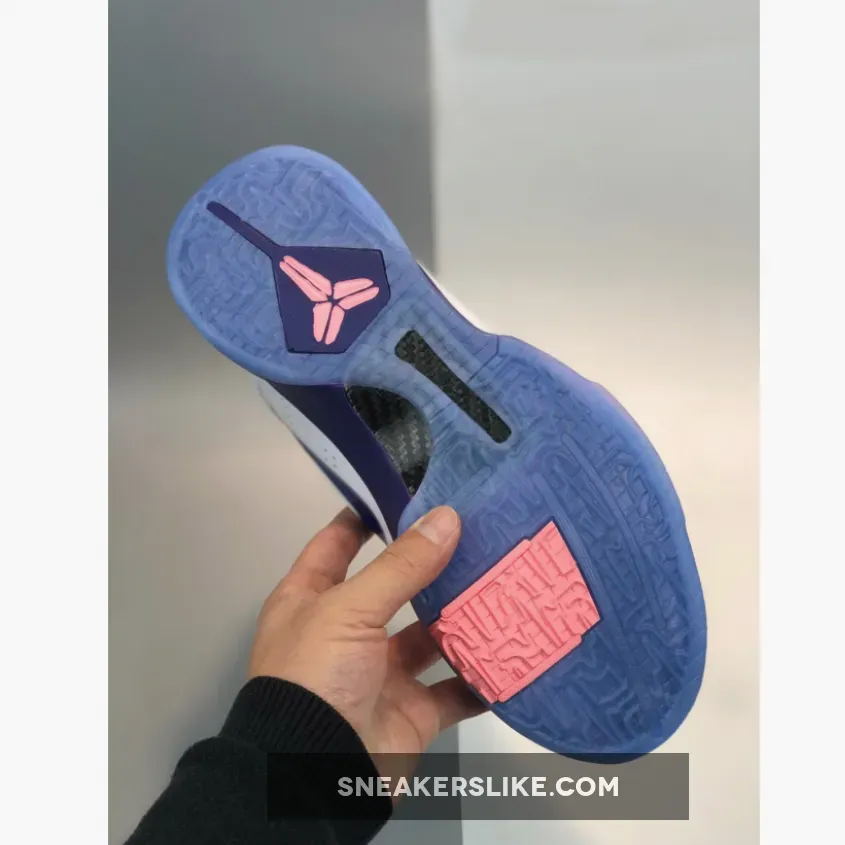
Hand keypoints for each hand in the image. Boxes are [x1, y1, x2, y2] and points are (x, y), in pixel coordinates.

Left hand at [248, 505, 485, 767]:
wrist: (312, 776)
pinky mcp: (411, 712)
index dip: (365, 518)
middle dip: (432, 567)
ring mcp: (380, 674)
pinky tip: (511, 649)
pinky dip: (481, 676)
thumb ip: (401, 566)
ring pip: (430, 636)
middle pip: (395, 588)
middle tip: (476, 534)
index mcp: (312, 601)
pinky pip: (454, 689)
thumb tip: (445, 519)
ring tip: (503, 582)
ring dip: (463, 618)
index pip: (336, 545)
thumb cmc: (313, 679)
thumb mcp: (350, 609)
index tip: (405, 492)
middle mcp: (346, 632)